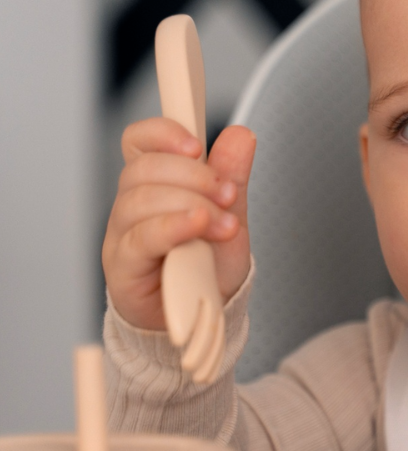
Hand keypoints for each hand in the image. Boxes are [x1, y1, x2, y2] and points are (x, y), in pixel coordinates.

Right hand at [102, 119, 255, 330]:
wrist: (205, 316)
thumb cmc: (208, 267)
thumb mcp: (231, 215)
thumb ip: (232, 176)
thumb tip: (240, 135)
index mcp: (154, 185)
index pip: (139, 143)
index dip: (161, 133)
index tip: (196, 144)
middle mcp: (132, 206)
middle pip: (143, 169)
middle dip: (194, 176)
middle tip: (228, 195)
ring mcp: (123, 235)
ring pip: (140, 200)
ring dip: (192, 204)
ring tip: (225, 224)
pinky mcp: (123, 266)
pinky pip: (141, 237)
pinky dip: (174, 227)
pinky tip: (199, 227)